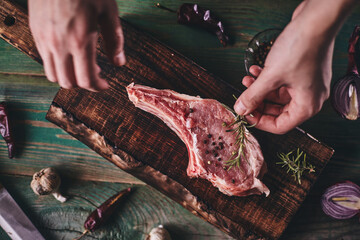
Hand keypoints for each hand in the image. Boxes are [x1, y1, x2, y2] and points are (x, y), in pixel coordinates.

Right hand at [28, 0, 124, 90]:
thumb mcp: (108, 11)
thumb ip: (114, 40)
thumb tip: (119, 62)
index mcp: (80, 40)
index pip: (87, 80)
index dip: (98, 87)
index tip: (105, 85)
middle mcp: (59, 44)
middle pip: (68, 82)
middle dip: (84, 85)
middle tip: (95, 77)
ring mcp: (44, 39)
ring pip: (52, 74)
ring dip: (69, 78)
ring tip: (82, 67)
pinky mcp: (35, 32)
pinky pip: (44, 59)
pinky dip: (57, 65)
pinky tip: (69, 55)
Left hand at [234, 0, 335, 133]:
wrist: (315, 20)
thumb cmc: (300, 49)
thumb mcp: (271, 77)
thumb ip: (253, 95)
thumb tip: (240, 109)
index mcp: (307, 106)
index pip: (280, 126)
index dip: (259, 122)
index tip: (245, 114)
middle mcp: (310, 98)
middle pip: (278, 111)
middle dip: (258, 102)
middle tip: (243, 96)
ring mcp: (307, 84)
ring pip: (278, 94)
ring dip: (260, 88)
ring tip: (246, 80)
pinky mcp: (303, 72)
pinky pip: (282, 82)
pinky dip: (268, 78)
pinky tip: (255, 70)